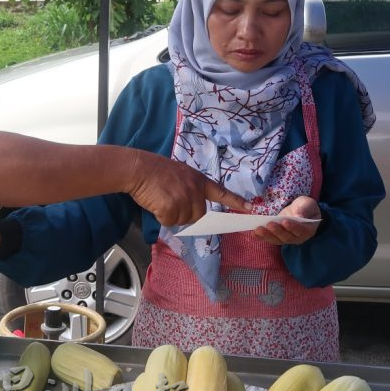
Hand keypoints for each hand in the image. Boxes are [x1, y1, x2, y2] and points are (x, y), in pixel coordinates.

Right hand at [127, 151, 250, 226]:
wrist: (139, 168)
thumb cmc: (155, 170)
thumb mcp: (180, 175)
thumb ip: (189, 189)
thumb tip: (190, 210)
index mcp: (198, 180)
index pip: (220, 192)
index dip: (235, 202)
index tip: (250, 209)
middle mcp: (195, 190)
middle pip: (198, 215)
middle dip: (184, 213)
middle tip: (169, 200)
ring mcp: (185, 199)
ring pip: (183, 220)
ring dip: (170, 215)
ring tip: (160, 198)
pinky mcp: (172, 208)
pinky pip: (169, 222)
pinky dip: (161, 216)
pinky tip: (155, 203)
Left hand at [253, 196, 320, 245]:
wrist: (300, 211)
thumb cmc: (305, 207)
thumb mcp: (307, 204)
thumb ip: (304, 209)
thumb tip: (300, 216)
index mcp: (307, 229)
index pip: (300, 230)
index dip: (292, 227)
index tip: (284, 222)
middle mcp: (297, 237)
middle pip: (286, 237)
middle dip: (277, 231)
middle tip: (269, 224)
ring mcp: (286, 238)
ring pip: (276, 239)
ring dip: (266, 235)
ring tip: (258, 230)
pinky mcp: (277, 237)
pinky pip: (269, 238)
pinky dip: (261, 237)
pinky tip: (253, 233)